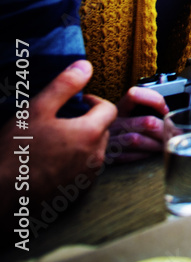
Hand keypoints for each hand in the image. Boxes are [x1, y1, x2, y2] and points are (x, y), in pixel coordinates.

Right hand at [1, 61, 115, 212]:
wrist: (0, 195)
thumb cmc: (15, 152)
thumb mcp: (37, 110)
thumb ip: (64, 85)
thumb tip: (86, 66)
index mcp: (90, 133)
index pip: (109, 109)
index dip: (95, 101)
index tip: (79, 102)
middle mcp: (95, 157)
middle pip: (103, 130)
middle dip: (88, 121)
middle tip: (63, 120)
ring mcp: (86, 177)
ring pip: (94, 150)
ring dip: (82, 142)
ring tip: (56, 139)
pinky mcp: (76, 192)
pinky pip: (85, 169)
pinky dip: (75, 161)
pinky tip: (52, 160)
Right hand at [107, 85, 169, 163]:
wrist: (77, 146)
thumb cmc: (107, 128)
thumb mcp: (118, 112)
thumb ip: (137, 107)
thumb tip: (166, 111)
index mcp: (117, 108)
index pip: (135, 94)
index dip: (155, 100)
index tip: (165, 109)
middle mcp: (112, 123)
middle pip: (146, 121)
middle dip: (165, 128)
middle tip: (175, 132)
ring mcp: (109, 140)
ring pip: (139, 140)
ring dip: (157, 144)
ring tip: (166, 145)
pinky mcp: (107, 157)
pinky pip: (129, 156)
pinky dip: (143, 155)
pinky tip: (150, 153)